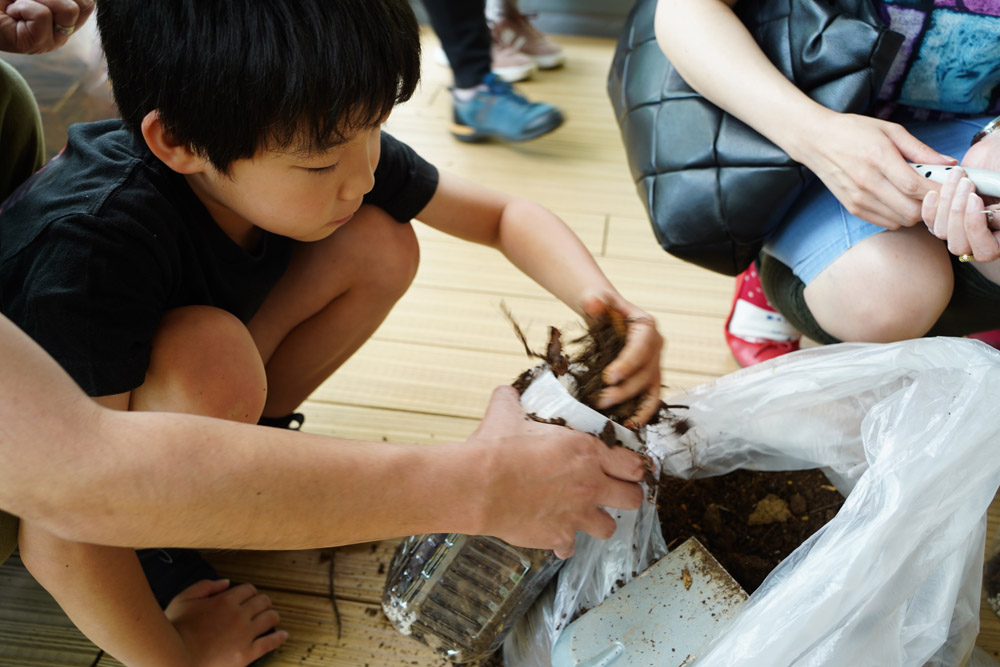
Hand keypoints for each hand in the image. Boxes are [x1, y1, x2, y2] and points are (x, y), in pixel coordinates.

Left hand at [0, 0, 93, 54]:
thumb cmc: (2, 1)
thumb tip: (62, 0)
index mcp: (64, 19)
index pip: (88, 4)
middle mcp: (62, 33)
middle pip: (84, 5)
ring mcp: (51, 42)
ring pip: (68, 9)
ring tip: (18, 4)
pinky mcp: (35, 45)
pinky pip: (43, 15)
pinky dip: (24, 6)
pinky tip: (11, 12)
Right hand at [166, 579, 287, 666]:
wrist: (174, 657)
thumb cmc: (175, 629)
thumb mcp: (184, 598)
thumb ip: (205, 586)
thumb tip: (226, 582)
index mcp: (225, 600)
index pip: (248, 589)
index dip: (250, 592)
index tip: (250, 596)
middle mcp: (239, 615)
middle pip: (262, 601)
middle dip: (263, 602)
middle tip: (263, 606)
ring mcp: (244, 635)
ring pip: (269, 618)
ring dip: (273, 615)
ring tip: (273, 617)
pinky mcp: (245, 654)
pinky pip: (269, 643)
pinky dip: (279, 638)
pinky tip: (284, 635)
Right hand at [469, 386, 646, 558]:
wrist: (479, 486)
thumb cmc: (496, 449)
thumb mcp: (507, 414)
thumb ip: (513, 400)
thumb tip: (507, 391)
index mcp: (586, 452)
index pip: (634, 464)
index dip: (633, 467)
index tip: (627, 468)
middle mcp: (589, 485)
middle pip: (633, 498)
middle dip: (626, 495)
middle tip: (612, 492)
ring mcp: (576, 515)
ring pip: (609, 528)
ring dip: (598, 521)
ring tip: (583, 514)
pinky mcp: (558, 536)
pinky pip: (571, 547)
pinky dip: (563, 543)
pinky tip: (553, 533)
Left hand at [583, 293, 662, 424]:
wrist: (605, 315)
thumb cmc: (600, 307)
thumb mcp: (596, 299)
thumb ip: (594, 301)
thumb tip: (592, 305)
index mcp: (647, 327)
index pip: (641, 348)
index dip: (628, 364)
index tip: (609, 377)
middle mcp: (656, 346)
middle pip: (645, 373)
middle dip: (624, 389)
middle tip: (600, 400)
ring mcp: (654, 364)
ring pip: (651, 390)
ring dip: (636, 407)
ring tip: (618, 421)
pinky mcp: (648, 378)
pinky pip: (650, 399)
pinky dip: (642, 414)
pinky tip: (628, 425)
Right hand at [791, 110, 955, 229]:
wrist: (816, 141)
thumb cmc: (853, 131)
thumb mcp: (890, 130)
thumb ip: (920, 149)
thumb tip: (948, 163)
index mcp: (878, 158)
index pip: (915, 186)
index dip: (937, 190)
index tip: (949, 186)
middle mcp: (867, 182)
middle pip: (911, 210)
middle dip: (930, 205)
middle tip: (934, 192)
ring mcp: (858, 198)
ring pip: (901, 220)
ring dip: (915, 212)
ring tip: (916, 195)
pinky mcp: (853, 207)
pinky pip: (886, 222)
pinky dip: (899, 216)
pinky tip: (899, 201)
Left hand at [921, 132, 999, 262]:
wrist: (993, 157)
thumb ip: (999, 198)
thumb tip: (992, 214)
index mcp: (999, 238)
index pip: (987, 250)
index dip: (976, 226)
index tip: (974, 198)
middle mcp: (980, 240)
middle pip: (959, 245)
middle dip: (958, 213)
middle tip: (966, 184)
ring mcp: (958, 231)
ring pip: (942, 233)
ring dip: (947, 204)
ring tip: (958, 178)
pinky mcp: (943, 221)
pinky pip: (931, 224)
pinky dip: (930, 208)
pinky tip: (934, 191)